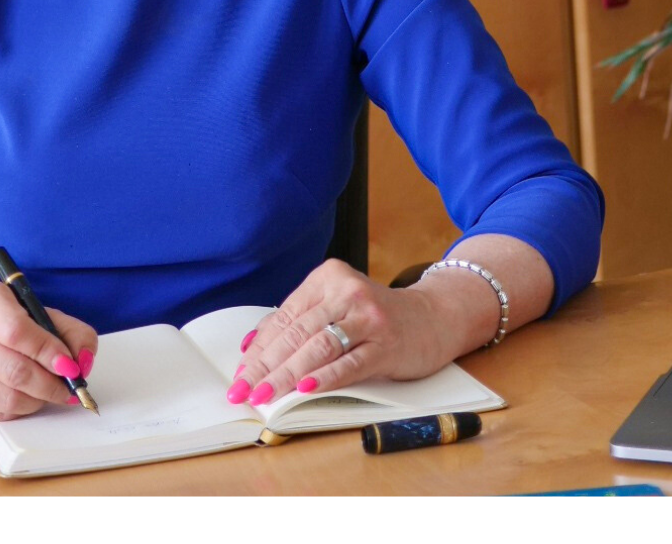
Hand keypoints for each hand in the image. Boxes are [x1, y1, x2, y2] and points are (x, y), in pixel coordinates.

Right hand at [0, 277, 97, 420]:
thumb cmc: (1, 320)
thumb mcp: (37, 310)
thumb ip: (70, 330)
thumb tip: (83, 362)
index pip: (16, 330)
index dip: (48, 351)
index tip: (70, 365)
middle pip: (13, 370)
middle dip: (50, 383)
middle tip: (70, 386)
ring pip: (5, 398)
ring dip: (38, 400)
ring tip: (51, 391)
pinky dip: (20, 410)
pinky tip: (29, 397)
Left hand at [225, 259, 464, 407]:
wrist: (432, 317)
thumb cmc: (374, 317)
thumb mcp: (336, 307)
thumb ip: (298, 321)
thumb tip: (251, 348)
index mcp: (328, 276)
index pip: (284, 316)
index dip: (258, 349)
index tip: (239, 375)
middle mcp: (347, 291)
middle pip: (297, 332)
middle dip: (265, 366)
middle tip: (243, 391)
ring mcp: (368, 317)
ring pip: (319, 346)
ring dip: (287, 374)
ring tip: (265, 394)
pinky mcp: (386, 343)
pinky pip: (350, 362)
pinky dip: (326, 376)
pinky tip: (305, 388)